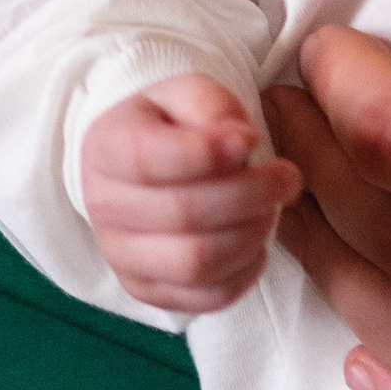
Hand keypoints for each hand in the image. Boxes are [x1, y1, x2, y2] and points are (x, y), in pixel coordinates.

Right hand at [80, 74, 299, 313]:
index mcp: (106, 148)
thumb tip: (239, 140)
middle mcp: (103, 208)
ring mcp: (122, 256)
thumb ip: (210, 105)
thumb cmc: (174, 124)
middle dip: (249, 195)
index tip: (253, 140)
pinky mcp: (149, 290)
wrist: (144, 166)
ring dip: (251, 235)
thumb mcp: (187, 92)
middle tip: (287, 177)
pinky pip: (206, 298)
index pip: (150, 159)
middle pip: (183, 214)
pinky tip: (258, 241)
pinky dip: (245, 272)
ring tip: (274, 208)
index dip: (208, 153)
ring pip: (196, 263)